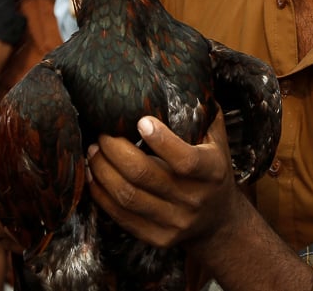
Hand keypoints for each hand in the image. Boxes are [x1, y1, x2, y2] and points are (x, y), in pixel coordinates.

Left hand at [86, 112, 238, 249]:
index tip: (140, 119)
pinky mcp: (157, 238)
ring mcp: (174, 222)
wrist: (219, 222)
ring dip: (103, 171)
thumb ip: (204, 112)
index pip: (185, 160)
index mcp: (211, 172)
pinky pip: (121, 217)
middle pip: (144, 175)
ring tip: (93, 151)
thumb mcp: (218, 141)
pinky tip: (94, 175)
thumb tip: (186, 74)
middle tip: (102, 133)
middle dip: (115, 150)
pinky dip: (102, 194)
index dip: (161, 140)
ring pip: (128, 196)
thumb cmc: (212, 169)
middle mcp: (193, 199)